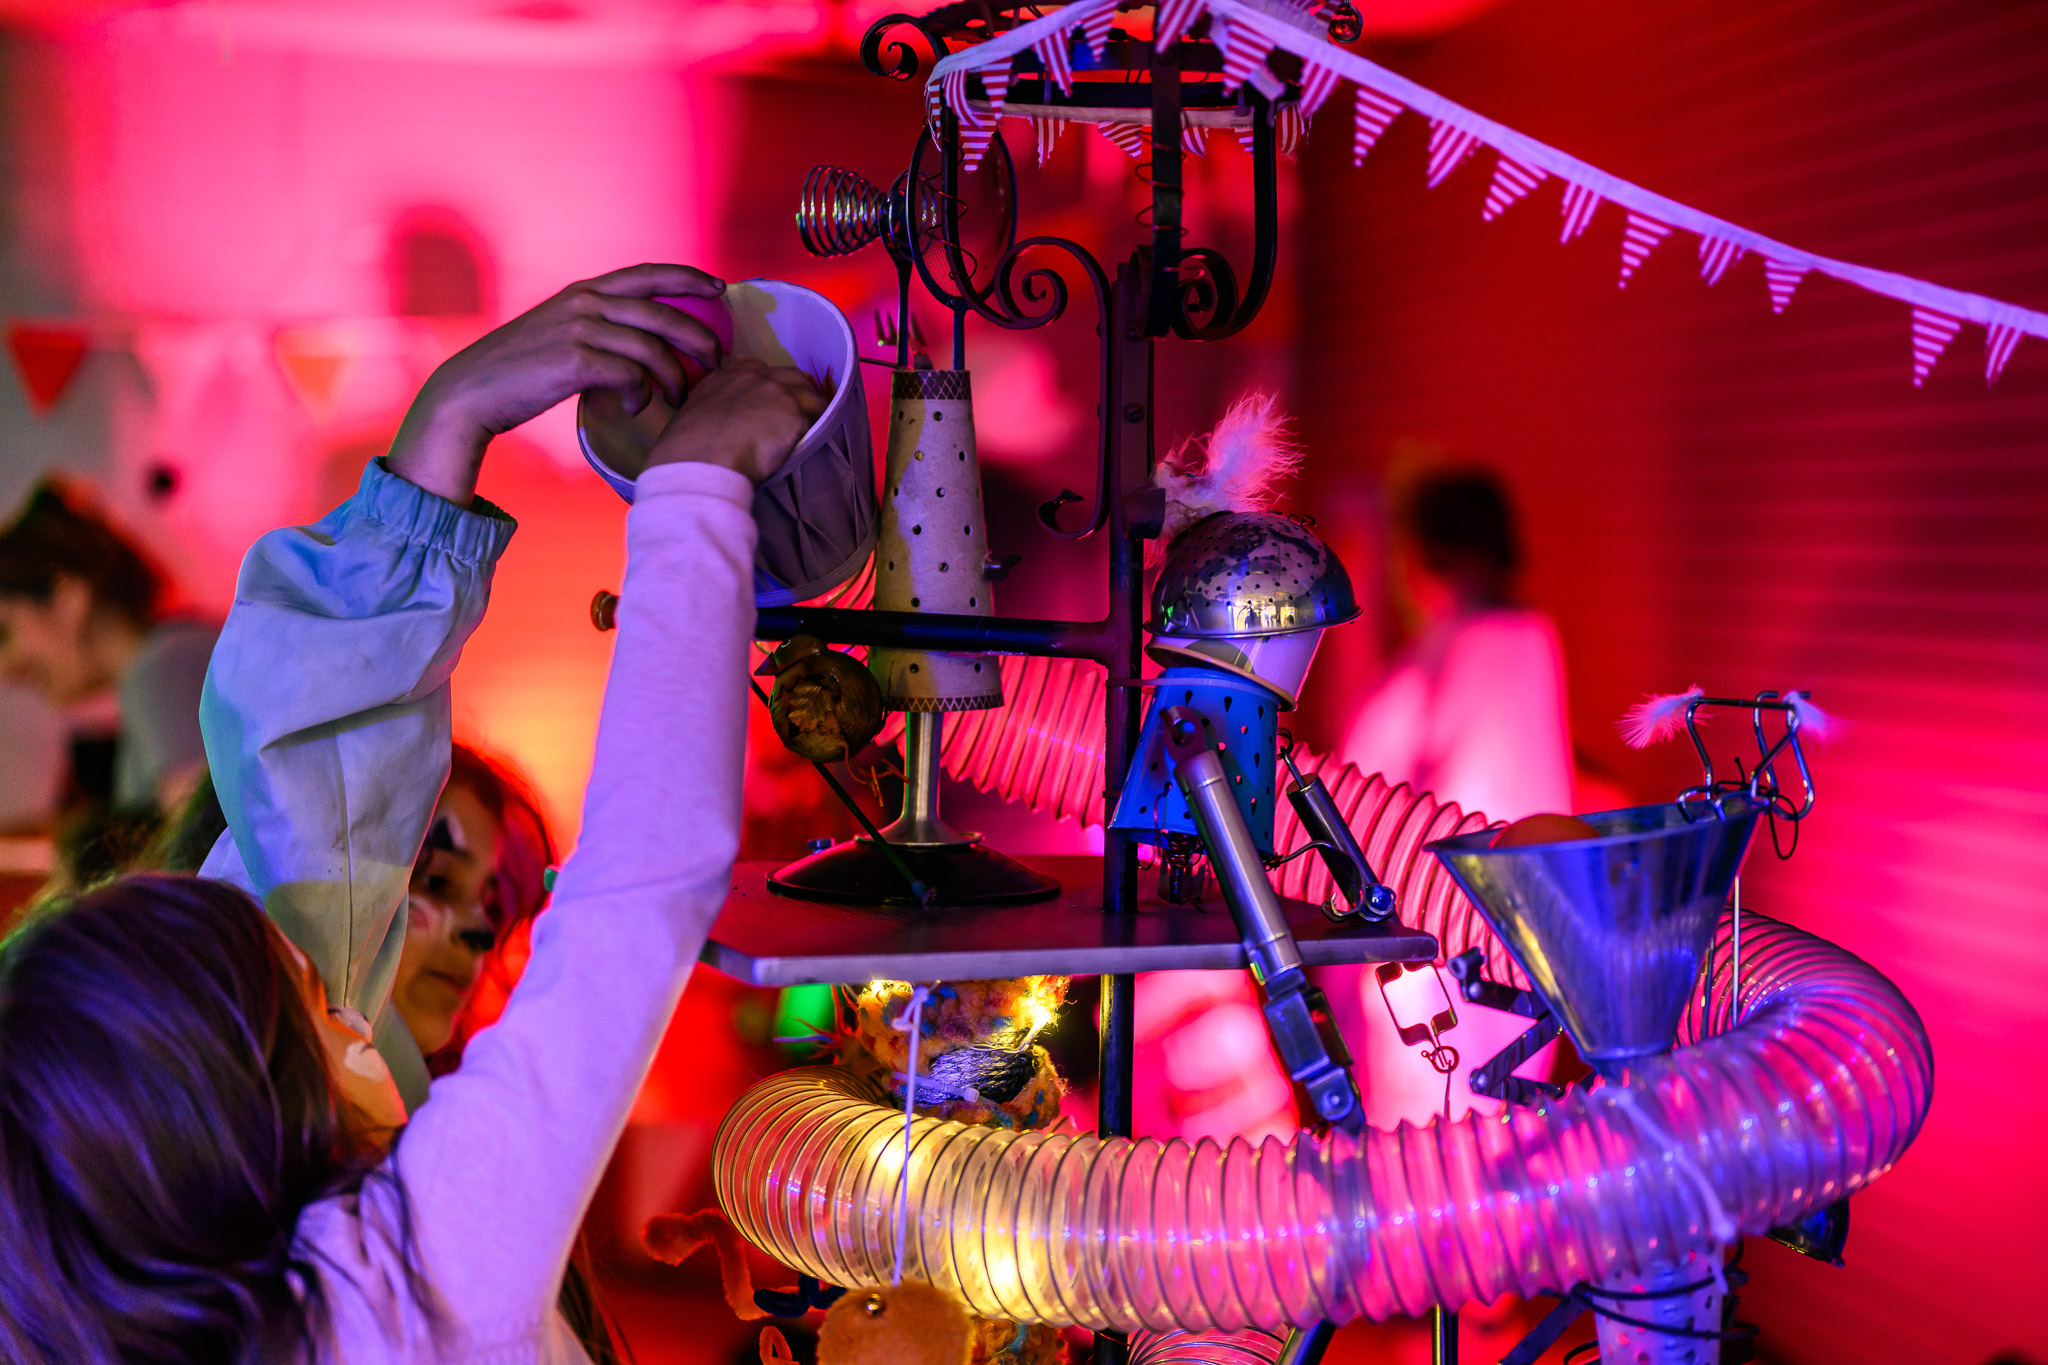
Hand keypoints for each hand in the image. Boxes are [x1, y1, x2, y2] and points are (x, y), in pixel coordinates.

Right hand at [387, 263, 725, 504]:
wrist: (472, 392)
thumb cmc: (519, 372)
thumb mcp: (559, 334)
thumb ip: (597, 330)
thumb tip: (640, 348)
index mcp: (584, 292)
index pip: (647, 274)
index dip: (688, 277)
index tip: (720, 288)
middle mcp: (586, 303)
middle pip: (664, 313)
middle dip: (700, 338)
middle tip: (718, 362)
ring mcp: (580, 330)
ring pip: (653, 349)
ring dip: (675, 378)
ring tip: (679, 399)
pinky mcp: (575, 361)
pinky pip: (632, 376)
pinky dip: (642, 395)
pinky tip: (637, 407)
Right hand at [643, 356, 826, 485]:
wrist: (699, 464)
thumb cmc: (684, 453)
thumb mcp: (691, 418)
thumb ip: (712, 411)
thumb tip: (721, 427)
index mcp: (725, 376)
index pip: (753, 366)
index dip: (766, 384)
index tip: (767, 401)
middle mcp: (754, 376)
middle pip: (790, 376)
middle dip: (795, 394)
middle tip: (795, 419)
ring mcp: (777, 391)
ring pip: (810, 396)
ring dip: (811, 414)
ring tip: (808, 436)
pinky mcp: (794, 412)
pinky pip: (818, 420)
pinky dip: (816, 433)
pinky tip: (811, 446)